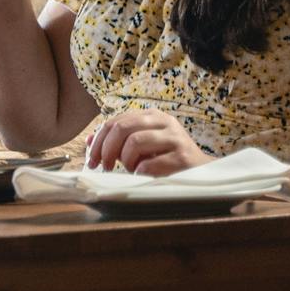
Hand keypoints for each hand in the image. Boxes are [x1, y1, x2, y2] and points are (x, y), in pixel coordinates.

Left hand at [86, 110, 211, 175]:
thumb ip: (117, 141)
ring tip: (131, 169)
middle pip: (122, 128)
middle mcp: (164, 122)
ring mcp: (175, 138)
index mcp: (151, 116)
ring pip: (135, 142)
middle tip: (104, 167)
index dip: (98, 141)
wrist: (201, 172)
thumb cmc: (166, 158)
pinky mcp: (183, 156)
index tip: (92, 160)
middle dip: (107, 150)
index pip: (115, 122)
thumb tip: (88, 141)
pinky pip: (150, 163)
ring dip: (126, 160)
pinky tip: (143, 174)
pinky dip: (140, 171)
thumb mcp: (140, 146)